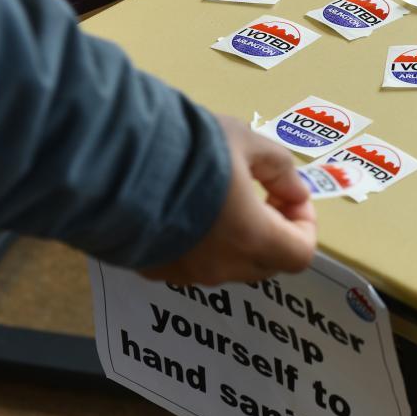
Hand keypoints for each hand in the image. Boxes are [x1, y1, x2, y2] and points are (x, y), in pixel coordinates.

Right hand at [140, 114, 316, 284]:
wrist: (111, 161)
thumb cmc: (189, 149)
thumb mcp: (246, 142)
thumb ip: (280, 169)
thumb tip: (296, 190)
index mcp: (253, 238)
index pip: (301, 253)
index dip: (305, 225)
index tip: (290, 197)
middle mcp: (222, 267)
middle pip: (268, 263)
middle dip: (275, 233)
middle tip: (263, 197)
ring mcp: (185, 273)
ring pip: (230, 267)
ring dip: (239, 241)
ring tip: (223, 201)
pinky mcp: (154, 269)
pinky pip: (192, 265)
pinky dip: (202, 246)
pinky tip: (188, 210)